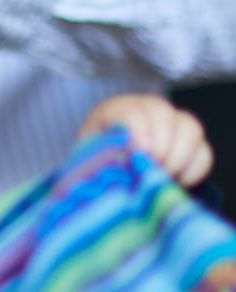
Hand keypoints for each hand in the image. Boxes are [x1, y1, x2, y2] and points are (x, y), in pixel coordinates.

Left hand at [78, 95, 213, 187]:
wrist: (107, 181)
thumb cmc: (92, 171)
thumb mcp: (88, 163)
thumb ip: (102, 160)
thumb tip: (123, 166)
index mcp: (114, 111)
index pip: (132, 111)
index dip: (139, 133)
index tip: (138, 157)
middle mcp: (145, 109)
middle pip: (165, 115)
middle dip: (160, 148)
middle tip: (149, 172)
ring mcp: (171, 124)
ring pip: (191, 129)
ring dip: (178, 159)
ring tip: (161, 178)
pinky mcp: (189, 145)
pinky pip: (203, 152)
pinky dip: (192, 171)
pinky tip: (174, 182)